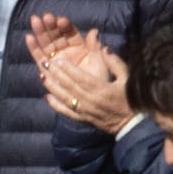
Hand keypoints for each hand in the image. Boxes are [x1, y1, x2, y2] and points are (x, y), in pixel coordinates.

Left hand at [26, 15, 134, 131]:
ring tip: (42, 75)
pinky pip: (67, 112)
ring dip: (52, 87)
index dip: (68, 69)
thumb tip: (104, 49)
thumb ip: (115, 63)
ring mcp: (85, 111)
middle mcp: (90, 100)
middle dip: (56, 74)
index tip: (58, 59)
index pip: (81, 78)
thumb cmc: (130, 99)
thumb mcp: (127, 78)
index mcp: (101, 89)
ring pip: (65, 98)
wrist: (130, 124)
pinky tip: (47, 97)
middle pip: (70, 86)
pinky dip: (56, 105)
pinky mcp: (83, 119)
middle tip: (44, 62)